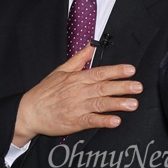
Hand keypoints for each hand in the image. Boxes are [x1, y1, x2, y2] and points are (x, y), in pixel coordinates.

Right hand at [12, 45, 142, 146]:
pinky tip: (114, 121)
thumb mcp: (60, 70)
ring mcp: (77, 107)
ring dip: (117, 103)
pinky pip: (91, 121)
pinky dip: (103, 121)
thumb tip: (90, 46)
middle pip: (103, 88)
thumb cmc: (45, 91)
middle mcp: (78, 91)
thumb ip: (78, 59)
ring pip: (100, 104)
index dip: (115, 71)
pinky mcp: (74, 122)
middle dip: (122, 87)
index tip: (130, 70)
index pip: (99, 72)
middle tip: (138, 87)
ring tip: (132, 104)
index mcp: (76, 78)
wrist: (30, 111)